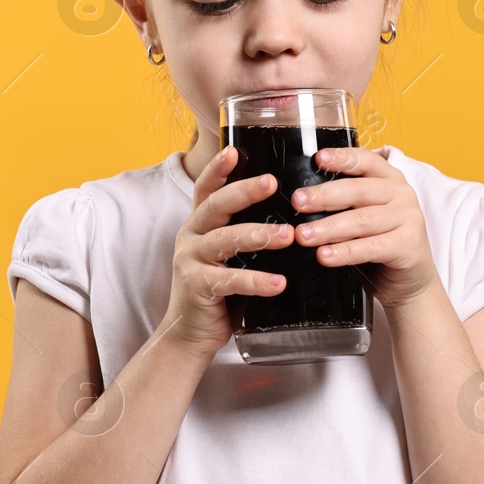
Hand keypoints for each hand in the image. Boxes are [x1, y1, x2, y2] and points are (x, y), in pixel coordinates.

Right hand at [155, 146, 294, 358]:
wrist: (190, 333)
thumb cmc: (218, 290)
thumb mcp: (229, 256)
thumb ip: (246, 234)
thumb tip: (293, 216)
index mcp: (200, 224)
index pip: (206, 188)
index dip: (218, 168)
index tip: (235, 150)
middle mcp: (191, 236)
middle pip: (216, 206)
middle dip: (244, 191)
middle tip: (273, 182)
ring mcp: (191, 261)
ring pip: (224, 240)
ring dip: (258, 235)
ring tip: (288, 235)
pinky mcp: (197, 287)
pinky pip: (230, 280)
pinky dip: (256, 281)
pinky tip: (279, 283)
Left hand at [288, 147, 441, 308]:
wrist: (410, 279)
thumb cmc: (380, 242)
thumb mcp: (363, 215)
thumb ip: (343, 203)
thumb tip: (302, 200)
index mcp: (389, 178)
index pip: (365, 161)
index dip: (342, 158)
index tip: (318, 159)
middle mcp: (401, 193)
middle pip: (358, 191)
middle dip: (324, 196)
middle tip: (298, 202)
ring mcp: (408, 218)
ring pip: (362, 220)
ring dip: (329, 228)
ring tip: (304, 235)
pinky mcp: (409, 245)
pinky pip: (372, 247)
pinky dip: (345, 252)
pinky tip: (325, 255)